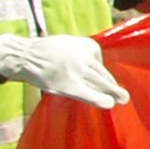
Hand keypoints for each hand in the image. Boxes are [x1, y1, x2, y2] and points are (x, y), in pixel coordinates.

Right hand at [0, 32, 128, 109]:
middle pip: (102, 75)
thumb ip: (84, 54)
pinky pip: (89, 93)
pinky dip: (99, 99)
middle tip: (124, 96)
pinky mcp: (70, 85)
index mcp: (87, 45)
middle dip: (113, 87)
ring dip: (112, 93)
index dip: (101, 74)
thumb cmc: (46, 52)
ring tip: (121, 100)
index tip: (101, 81)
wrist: (26, 56)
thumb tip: (98, 71)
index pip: (99, 62)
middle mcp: (85, 57)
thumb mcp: (69, 44)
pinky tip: (108, 104)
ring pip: (100, 84)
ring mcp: (78, 71)